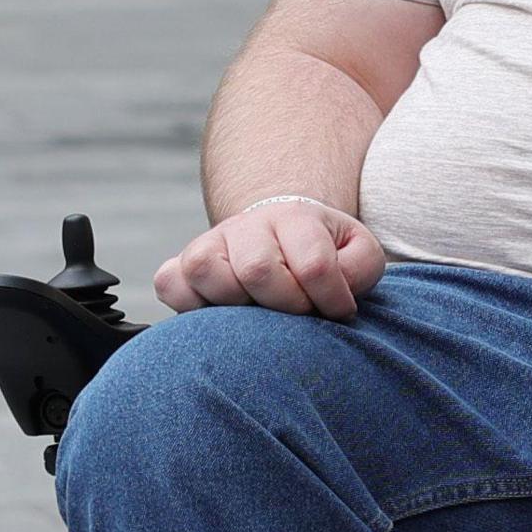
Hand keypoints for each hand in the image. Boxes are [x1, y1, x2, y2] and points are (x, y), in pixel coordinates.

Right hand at [154, 198, 385, 320]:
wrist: (280, 239)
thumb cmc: (323, 255)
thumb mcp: (356, 253)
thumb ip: (360, 267)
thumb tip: (337, 295)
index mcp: (295, 218)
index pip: (312, 264)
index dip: (330, 298)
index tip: (339, 310)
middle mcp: (247, 226)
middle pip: (258, 269)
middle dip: (286, 304)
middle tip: (299, 313)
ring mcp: (209, 244)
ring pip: (208, 270)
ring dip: (238, 304)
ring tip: (259, 313)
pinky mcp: (180, 267)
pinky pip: (170, 284)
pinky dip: (190, 305)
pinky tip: (219, 313)